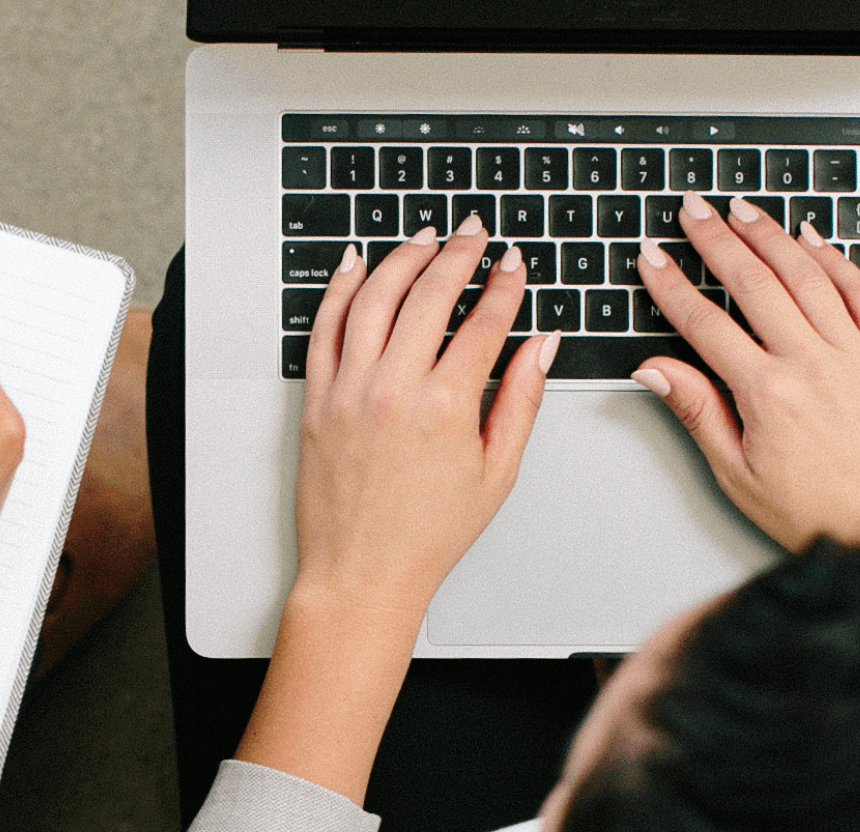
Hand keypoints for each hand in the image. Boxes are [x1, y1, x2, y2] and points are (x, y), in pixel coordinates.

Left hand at [292, 221, 551, 610]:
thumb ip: (521, 399)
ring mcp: (348, 390)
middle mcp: (392, 389)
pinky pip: (324, 327)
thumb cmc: (427, 533)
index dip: (503, 285)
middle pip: (429, 294)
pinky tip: (358, 264)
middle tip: (474, 232)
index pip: (483, 322)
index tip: (512, 263)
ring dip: (402, 257)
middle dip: (458, 254)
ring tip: (426, 238)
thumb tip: (542, 344)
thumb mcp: (497, 471)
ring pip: (373, 297)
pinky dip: (341, 288)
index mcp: (445, 406)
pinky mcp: (317, 399)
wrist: (361, 571)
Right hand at [636, 193, 859, 562]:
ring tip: (743, 211)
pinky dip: (837, 261)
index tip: (652, 259)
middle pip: (755, 285)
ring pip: (808, 277)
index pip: (705, 324)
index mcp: (768, 395)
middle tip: (693, 211)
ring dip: (771, 237)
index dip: (672, 286)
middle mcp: (814, 366)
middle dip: (717, 241)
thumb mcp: (735, 472)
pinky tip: (812, 240)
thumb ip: (696, 411)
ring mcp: (857, 357)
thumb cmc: (813, 512)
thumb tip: (656, 370)